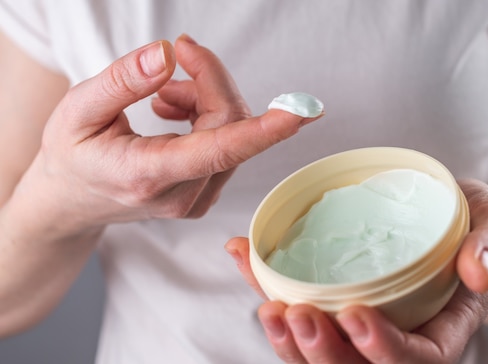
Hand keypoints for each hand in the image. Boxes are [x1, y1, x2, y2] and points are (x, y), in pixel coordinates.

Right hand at [14, 35, 320, 237]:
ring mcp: (197, 200)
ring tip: (162, 96)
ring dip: (205, 98)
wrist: (71, 201)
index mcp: (147, 175)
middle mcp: (181, 195)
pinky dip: (207, 117)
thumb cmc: (71, 155)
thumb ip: (123, 81)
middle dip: (212, 79)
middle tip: (180, 52)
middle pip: (230, 125)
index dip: (263, 129)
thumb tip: (166, 55)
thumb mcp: (78, 110)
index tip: (300, 113)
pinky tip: (174, 112)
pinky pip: (228, 145)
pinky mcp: (205, 194)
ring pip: (233, 133)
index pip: (218, 150)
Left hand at [225, 179, 487, 362]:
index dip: (385, 348)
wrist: (456, 227)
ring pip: (327, 358)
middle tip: (297, 316)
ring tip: (269, 309)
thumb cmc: (476, 227)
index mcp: (445, 330)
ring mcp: (368, 329)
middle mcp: (403, 340)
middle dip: (325, 354)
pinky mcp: (340, 308)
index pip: (418, 359)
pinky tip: (247, 263)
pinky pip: (307, 316)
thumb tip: (479, 270)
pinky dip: (274, 296)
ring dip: (293, 345)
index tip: (355, 314)